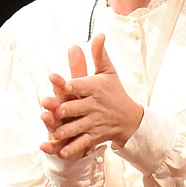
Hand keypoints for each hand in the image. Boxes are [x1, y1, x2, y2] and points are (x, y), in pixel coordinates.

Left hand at [39, 34, 144, 159]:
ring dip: (66, 130)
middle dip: (66, 109)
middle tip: (54, 110)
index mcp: (95, 88)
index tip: (57, 80)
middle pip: (77, 107)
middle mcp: (94, 105)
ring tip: (55, 132)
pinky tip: (61, 152)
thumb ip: (99, 55)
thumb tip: (99, 34)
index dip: (68, 83)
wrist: (130, 119)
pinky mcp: (95, 137)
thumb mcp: (108, 73)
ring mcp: (94, 122)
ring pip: (77, 127)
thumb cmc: (114, 92)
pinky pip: (82, 144)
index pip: (81, 85)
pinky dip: (72, 149)